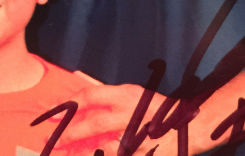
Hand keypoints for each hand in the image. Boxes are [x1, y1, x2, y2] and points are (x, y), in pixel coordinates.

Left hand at [54, 83, 176, 155]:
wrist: (191, 124)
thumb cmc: (159, 109)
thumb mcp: (134, 96)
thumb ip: (109, 99)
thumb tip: (79, 93)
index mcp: (127, 95)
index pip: (91, 96)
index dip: (69, 105)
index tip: (52, 115)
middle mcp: (131, 113)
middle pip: (94, 122)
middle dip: (69, 133)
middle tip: (53, 142)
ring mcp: (137, 136)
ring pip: (102, 147)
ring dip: (82, 153)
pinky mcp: (142, 154)